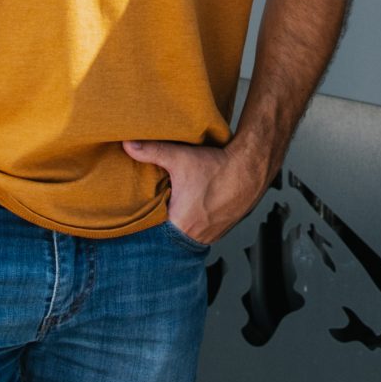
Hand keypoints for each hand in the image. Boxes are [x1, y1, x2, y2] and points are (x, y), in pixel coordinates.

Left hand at [123, 137, 270, 244]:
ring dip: (180, 225)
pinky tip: (195, 210)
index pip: (154, 235)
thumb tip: (128, 144)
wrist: (252, 168)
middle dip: (162, 225)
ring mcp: (211, 235)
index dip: (146, 225)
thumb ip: (152, 151)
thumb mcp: (181, 157)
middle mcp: (196, 235)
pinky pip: (202, 232)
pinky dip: (196, 224)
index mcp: (181, 224)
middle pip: (170, 236)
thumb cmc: (219, 167)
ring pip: (187, 235)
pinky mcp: (221, 230)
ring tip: (176, 210)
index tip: (140, 218)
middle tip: (158, 210)